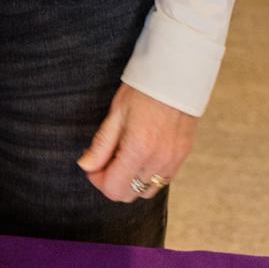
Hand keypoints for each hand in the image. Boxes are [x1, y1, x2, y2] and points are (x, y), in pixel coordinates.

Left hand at [77, 84, 196, 202]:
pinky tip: (142, 155)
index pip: (113, 188)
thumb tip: (86, 166)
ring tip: (125, 156)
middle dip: (112, 181)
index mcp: (138, 149)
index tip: (94, 164)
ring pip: (146, 191)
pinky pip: (162, 180)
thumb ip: (102, 144)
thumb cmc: (143, 90)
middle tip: (106, 159)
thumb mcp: (116, 112)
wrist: (176, 75)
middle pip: (129, 194)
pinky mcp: (182, 157)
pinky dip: (148, 175)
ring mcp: (172, 161)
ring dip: (131, 180)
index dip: (98, 179)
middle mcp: (157, 161)